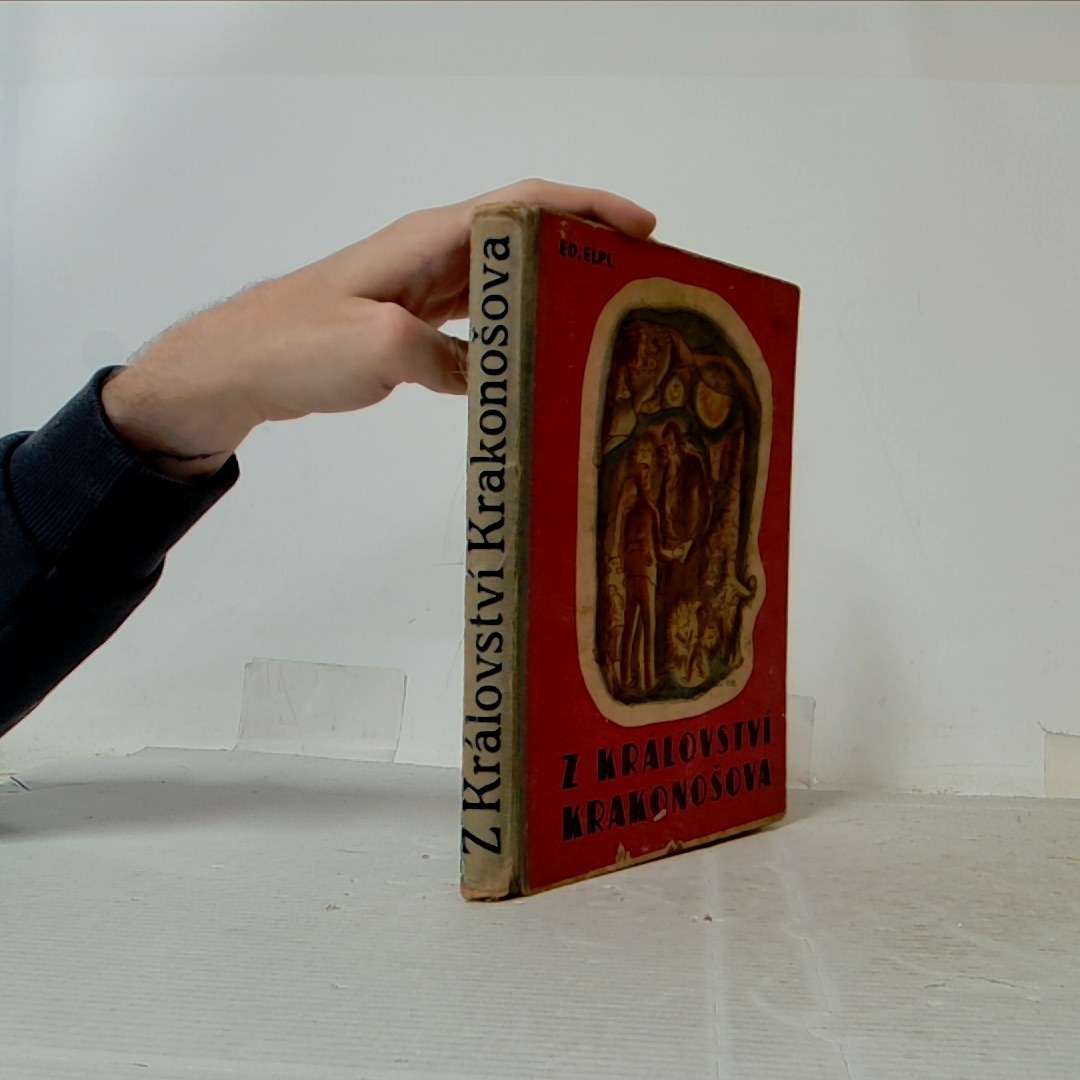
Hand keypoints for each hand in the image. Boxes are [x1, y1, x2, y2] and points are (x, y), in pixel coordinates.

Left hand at [102, 179, 655, 477]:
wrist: (237, 367)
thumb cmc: (294, 342)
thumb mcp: (378, 348)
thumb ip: (443, 358)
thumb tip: (483, 375)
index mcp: (428, 240)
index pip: (523, 205)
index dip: (587, 207)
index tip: (640, 226)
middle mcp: (431, 255)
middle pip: (524, 239)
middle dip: (583, 249)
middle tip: (635, 281)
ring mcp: (420, 290)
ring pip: (504, 280)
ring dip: (552, 292)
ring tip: (600, 320)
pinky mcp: (409, 324)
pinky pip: (477, 322)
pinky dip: (512, 334)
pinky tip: (534, 361)